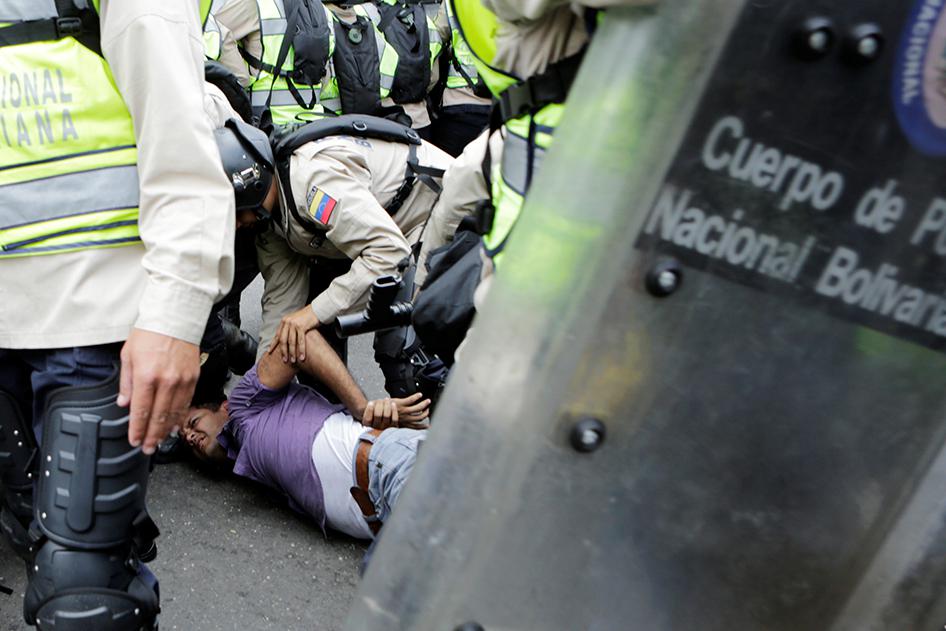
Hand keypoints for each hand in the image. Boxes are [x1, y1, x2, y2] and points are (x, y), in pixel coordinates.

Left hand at [118, 328, 199, 454]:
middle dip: (151, 435)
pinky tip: (175, 426)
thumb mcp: (128, 354)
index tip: (134, 441)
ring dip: (166, 430)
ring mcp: (182, 380)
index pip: (140, 410)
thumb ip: (126, 381)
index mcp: (146, 376)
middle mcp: (166, 381)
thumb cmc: (150, 332)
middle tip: (147, 449)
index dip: (137, 429)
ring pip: (174, 413)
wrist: (176, 317)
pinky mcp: (193, 377)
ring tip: (159, 441)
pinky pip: (186, 402)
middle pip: (158, 416)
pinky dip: (180, 416)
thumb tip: (124, 403)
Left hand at [267, 305, 319, 363]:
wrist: (317, 309)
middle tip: (284, 360)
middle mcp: (287, 322)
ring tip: (293, 360)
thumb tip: (286, 339)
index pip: (277, 335)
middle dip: (283, 351)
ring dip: (292, 353)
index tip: (269, 352)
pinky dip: (301, 350)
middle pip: (283, 340)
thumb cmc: (307, 316)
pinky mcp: (301, 326)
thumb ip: (290, 328)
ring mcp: (294, 324)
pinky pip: (300, 341)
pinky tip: (302, 356)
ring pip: (291, 342)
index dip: (273, 344)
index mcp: (284, 321)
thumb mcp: (295, 320)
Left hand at [362, 393, 430, 429]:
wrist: (374, 411)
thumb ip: (398, 424)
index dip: (423, 427)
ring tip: (427, 401)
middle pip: (419, 417)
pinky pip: (411, 400)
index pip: (415, 427)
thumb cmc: (381, 417)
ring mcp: (402, 411)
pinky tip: (420, 394)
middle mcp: (404, 418)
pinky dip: (416, 397)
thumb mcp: (392, 423)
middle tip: (428, 410)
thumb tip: (403, 424)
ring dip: (424, 404)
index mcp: (402, 423)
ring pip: (417, 408)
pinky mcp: (400, 403)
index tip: (429, 425)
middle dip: (426, 414)